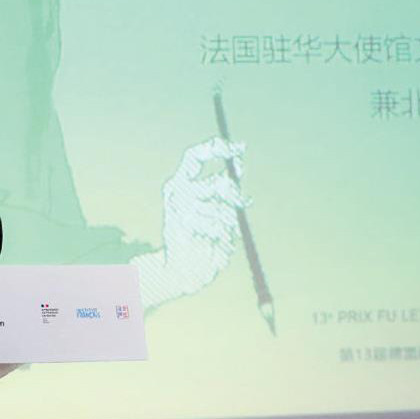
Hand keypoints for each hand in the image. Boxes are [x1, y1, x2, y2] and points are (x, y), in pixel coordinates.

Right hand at [133, 137, 246, 307]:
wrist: (184, 270)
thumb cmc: (203, 237)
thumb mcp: (215, 206)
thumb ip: (224, 186)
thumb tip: (239, 165)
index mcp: (182, 182)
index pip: (195, 156)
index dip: (217, 149)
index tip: (240, 148)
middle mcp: (176, 191)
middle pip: (218, 184)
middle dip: (236, 197)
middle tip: (243, 203)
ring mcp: (178, 208)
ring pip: (222, 210)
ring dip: (229, 223)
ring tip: (221, 234)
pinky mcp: (182, 225)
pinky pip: (216, 226)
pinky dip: (221, 236)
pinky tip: (212, 242)